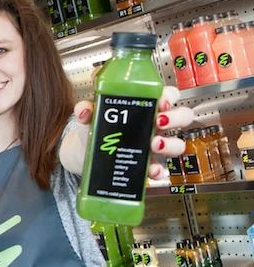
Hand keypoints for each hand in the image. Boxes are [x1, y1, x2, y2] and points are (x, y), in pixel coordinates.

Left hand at [69, 85, 193, 178]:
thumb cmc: (95, 128)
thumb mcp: (91, 116)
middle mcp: (155, 125)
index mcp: (145, 107)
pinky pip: (161, 169)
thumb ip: (86, 109)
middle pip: (182, 117)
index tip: (161, 101)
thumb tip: (84, 111)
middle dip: (176, 118)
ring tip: (154, 144)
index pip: (168, 95)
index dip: (170, 96)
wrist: (85, 153)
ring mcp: (154, 146)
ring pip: (177, 143)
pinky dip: (158, 171)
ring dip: (170, 144)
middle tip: (159, 122)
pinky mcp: (147, 165)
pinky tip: (150, 170)